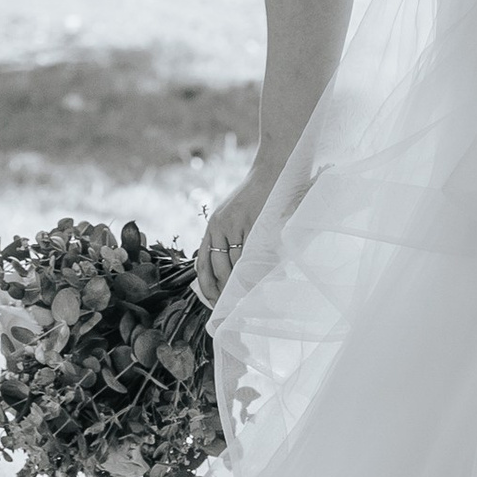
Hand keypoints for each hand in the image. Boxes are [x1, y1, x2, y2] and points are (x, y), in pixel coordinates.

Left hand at [197, 165, 277, 306]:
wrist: (273, 170)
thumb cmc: (257, 197)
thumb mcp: (234, 216)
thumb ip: (229, 239)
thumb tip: (229, 272)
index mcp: (213, 226)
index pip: (203, 263)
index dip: (206, 286)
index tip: (213, 302)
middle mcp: (220, 225)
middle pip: (220, 268)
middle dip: (226, 290)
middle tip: (233, 306)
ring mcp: (237, 223)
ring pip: (237, 263)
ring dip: (243, 282)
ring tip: (250, 297)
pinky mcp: (254, 221)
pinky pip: (253, 253)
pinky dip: (257, 268)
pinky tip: (262, 278)